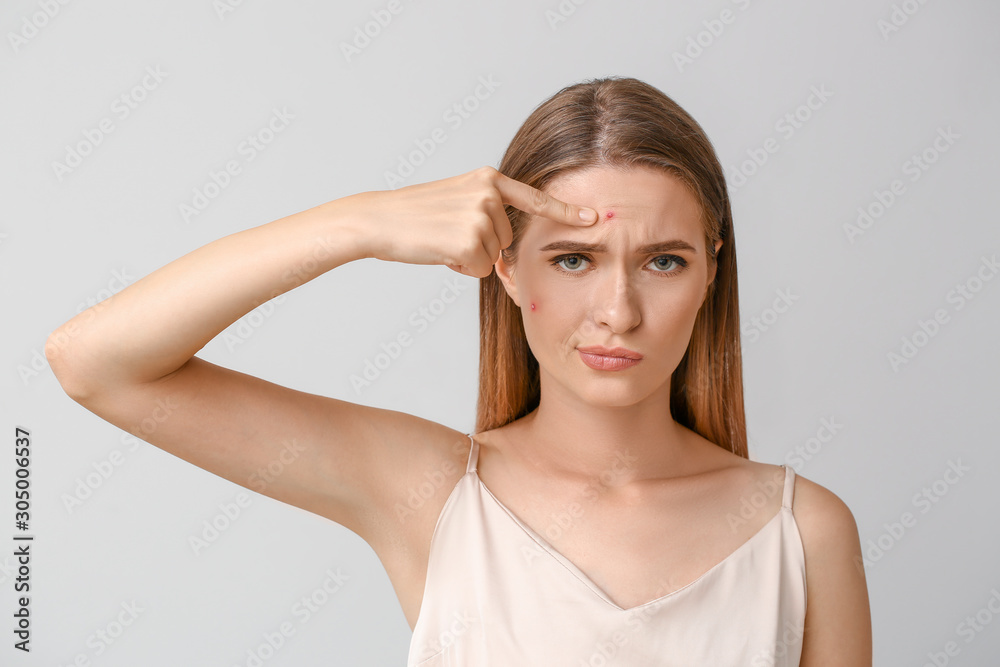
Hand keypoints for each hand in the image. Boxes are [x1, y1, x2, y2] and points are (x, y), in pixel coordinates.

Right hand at [343, 166, 598, 277]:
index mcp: (488, 179)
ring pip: (494, 256)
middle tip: (448, 234)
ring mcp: (480, 215)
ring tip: (441, 240)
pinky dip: (461, 268)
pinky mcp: (470, 239)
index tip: (595, 218)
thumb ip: (486, 209)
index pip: (534, 198)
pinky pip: (480, 269)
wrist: (379, 220)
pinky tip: (439, 251)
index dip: (566, 212)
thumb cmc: (416, 215)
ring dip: (470, 257)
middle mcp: (488, 193)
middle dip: (483, 246)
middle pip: (508, 239)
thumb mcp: (456, 198)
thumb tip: (506, 244)